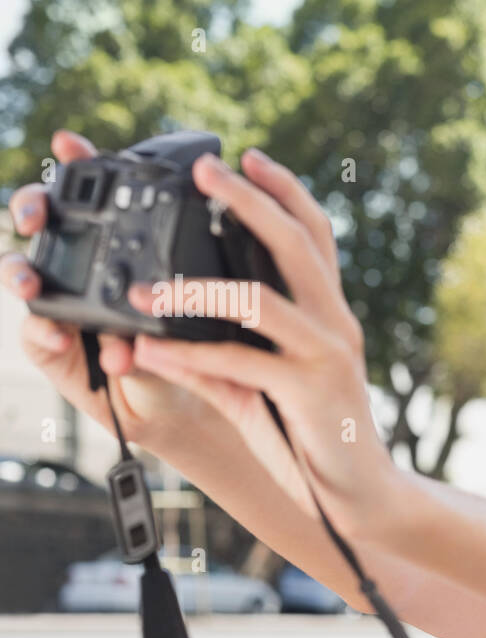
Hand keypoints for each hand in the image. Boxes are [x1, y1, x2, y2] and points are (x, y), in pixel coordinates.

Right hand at [2, 130, 212, 453]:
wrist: (188, 399)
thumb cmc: (201, 341)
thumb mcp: (207, 300)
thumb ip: (204, 265)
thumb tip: (218, 222)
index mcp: (123, 244)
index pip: (94, 193)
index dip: (75, 163)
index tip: (70, 144)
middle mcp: (84, 264)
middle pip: (42, 221)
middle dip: (32, 208)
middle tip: (38, 216)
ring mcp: (60, 301)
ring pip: (22, 271)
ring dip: (22, 272)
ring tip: (31, 283)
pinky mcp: (52, 343)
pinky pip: (35, 331)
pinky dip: (45, 331)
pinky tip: (62, 336)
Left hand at [130, 148, 393, 534]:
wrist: (361, 496)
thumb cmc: (314, 439)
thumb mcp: (267, 390)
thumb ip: (224, 361)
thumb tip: (161, 340)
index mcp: (329, 317)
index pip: (316, 239)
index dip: (287, 192)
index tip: (250, 156)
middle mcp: (335, 326)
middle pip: (298, 246)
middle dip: (251, 202)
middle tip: (208, 169)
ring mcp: (326, 357)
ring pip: (263, 300)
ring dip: (196, 289)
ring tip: (147, 287)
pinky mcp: (310, 393)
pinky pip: (242, 366)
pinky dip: (189, 359)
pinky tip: (150, 353)